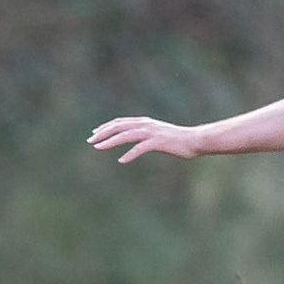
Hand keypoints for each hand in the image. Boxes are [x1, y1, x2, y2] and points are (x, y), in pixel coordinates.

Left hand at [88, 116, 205, 162]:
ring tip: (98, 148)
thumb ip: (145, 135)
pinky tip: (121, 160)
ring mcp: (152, 132)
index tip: (94, 133)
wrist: (194, 140)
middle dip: (102, 133)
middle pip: (119, 127)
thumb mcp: (157, 135)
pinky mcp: (158, 142)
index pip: (120, 122)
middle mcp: (146, 124)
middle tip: (90, 141)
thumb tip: (135, 140)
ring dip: (110, 142)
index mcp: (144, 122)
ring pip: (126, 135)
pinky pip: (140, 148)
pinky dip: (130, 154)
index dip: (106, 127)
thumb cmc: (176, 140)